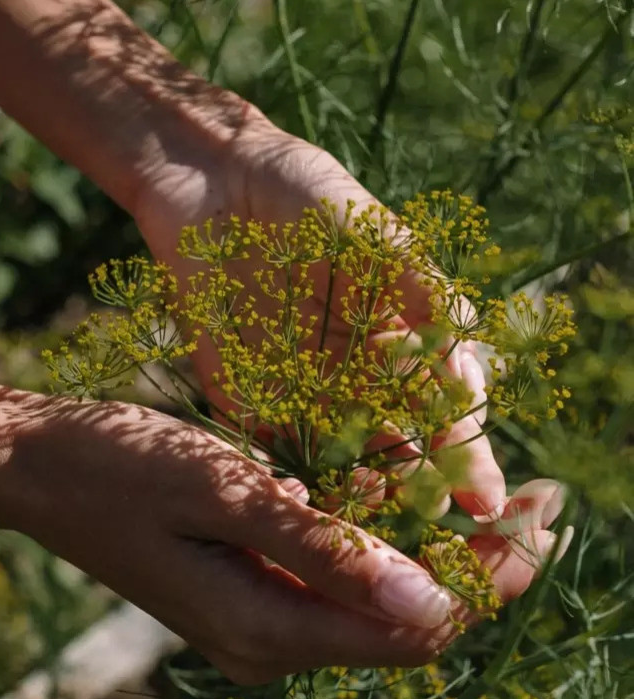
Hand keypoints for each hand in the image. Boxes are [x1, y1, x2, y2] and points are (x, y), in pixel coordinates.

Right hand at [0, 390, 562, 684]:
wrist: (35, 468)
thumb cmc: (116, 466)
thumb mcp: (221, 492)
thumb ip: (323, 550)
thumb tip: (433, 601)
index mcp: (266, 626)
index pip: (416, 625)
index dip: (493, 575)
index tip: (548, 513)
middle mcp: (269, 642)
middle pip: (407, 622)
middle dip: (481, 566)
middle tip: (540, 499)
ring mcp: (256, 621)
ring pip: (376, 602)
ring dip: (435, 552)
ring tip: (488, 494)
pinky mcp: (246, 590)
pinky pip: (335, 581)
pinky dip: (379, 544)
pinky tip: (400, 495)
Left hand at [130, 111, 505, 520]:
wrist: (213, 181)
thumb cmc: (306, 193)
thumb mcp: (375, 230)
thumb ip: (420, 288)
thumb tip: (467, 353)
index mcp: (395, 337)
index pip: (441, 407)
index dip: (464, 451)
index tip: (485, 497)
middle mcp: (350, 372)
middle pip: (393, 444)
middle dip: (416, 485)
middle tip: (433, 518)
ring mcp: (295, 386)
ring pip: (335, 457)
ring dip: (358, 490)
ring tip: (378, 518)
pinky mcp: (238, 390)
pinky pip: (265, 445)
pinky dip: (286, 477)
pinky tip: (309, 504)